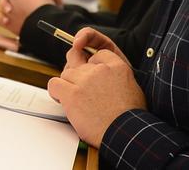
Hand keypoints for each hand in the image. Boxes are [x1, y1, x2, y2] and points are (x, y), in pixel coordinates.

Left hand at [47, 28, 144, 147]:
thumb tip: (109, 80)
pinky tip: (62, 99)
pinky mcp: (72, 93)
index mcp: (117, 66)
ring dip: (68, 85)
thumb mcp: (133, 88)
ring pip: (66, 73)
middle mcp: (99, 70)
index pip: (97, 55)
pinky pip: (54, 84)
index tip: (91, 77)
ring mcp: (84, 80)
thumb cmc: (129, 118)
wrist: (124, 132)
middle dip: (78, 76)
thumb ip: (117, 77)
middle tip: (81, 91)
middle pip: (78, 63)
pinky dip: (56, 92)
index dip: (92, 66)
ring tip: (75, 100)